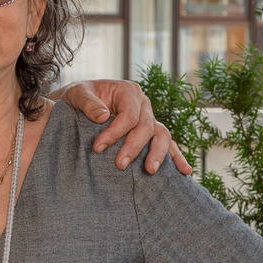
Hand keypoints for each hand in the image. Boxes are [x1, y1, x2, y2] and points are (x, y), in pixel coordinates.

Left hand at [63, 80, 191, 174]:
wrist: (79, 105)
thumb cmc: (79, 97)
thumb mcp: (78, 94)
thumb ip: (88, 103)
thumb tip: (104, 116)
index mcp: (128, 91)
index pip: (129, 114)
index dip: (115, 132)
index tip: (97, 148)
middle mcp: (143, 104)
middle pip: (146, 126)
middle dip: (134, 147)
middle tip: (120, 165)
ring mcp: (150, 119)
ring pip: (162, 135)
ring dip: (158, 154)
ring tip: (150, 170)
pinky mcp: (151, 134)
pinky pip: (168, 144)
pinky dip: (177, 157)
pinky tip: (184, 171)